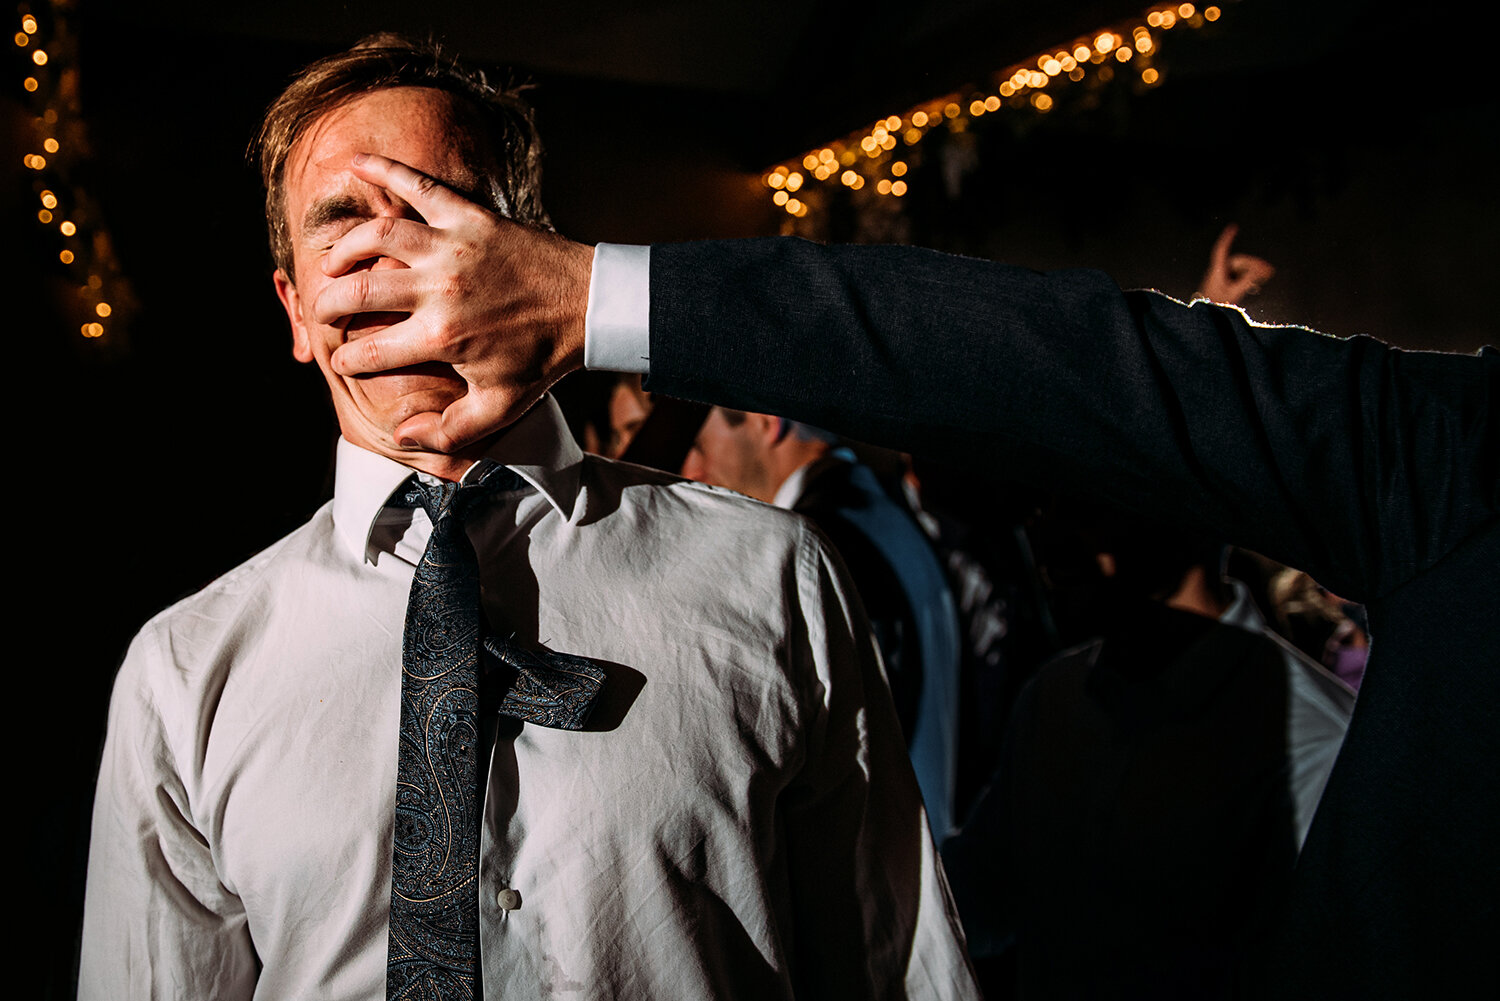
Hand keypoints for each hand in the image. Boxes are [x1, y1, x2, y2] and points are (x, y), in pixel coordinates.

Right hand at [319, 153, 593, 452]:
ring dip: (345, 248)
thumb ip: (450, 430)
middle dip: (329, 304)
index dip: (347, 358)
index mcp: (442, 337)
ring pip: (377, 237)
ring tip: (333, 262)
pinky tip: (358, 163)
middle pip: (360, 290)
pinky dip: (385, 170)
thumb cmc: (544, 357)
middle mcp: (440, 289)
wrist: (590, 305)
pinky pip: (419, 186)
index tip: (340, 360)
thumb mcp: (501, 406)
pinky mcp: (470, 216)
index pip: (372, 350)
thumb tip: (402, 436)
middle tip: (324, 311)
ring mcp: (453, 247)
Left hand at [1196, 224, 1274, 305]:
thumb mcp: (1234, 293)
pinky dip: (1248, 280)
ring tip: (1265, 280)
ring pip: (1240, 270)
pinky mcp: (1224, 285)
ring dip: (1253, 273)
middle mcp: (1218, 272)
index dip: (1227, 237)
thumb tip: (1259, 271)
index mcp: (1217, 270)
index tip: (1233, 227)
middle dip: (1254, 265)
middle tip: (1269, 271)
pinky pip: (1238, 278)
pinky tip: (1256, 287)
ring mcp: (1221, 278)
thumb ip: (1247, 281)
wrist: (1206, 318)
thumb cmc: (1216, 306)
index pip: (1221, 249)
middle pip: (1239, 261)